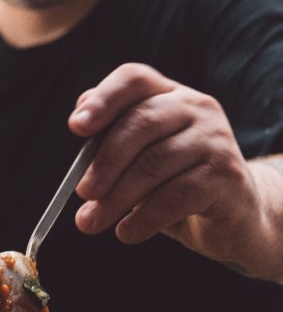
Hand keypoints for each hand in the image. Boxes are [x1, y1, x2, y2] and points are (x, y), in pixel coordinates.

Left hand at [67, 63, 265, 273]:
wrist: (236, 215)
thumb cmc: (176, 182)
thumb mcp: (141, 158)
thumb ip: (113, 142)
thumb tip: (79, 134)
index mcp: (169, 93)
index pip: (134, 78)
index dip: (103, 99)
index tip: (76, 128)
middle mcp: (197, 106)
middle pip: (141, 121)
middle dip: (104, 162)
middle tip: (82, 193)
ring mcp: (216, 138)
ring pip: (154, 163)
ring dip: (117, 198)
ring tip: (92, 221)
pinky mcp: (228, 176)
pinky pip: (176, 196)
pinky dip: (144, 218)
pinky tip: (127, 232)